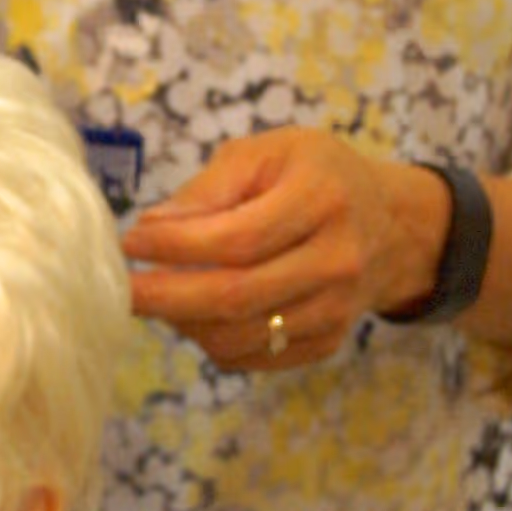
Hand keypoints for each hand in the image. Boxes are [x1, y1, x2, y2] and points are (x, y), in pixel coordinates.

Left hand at [121, 129, 447, 372]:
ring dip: (183, 322)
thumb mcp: (269, 152)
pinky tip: (194, 314)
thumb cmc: (317, 176)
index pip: (237, 238)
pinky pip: (253, 358)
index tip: (130, 242)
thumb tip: (153, 230)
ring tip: (157, 295)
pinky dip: (211, 341)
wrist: (392, 225)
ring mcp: (336, 310)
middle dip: (164, 297)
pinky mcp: (328, 343)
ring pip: (238, 336)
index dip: (175, 247)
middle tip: (120, 290)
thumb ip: (210, 188)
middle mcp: (336, 260)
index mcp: (322, 199)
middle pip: (234, 297)